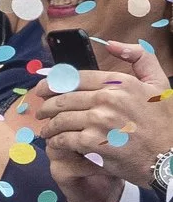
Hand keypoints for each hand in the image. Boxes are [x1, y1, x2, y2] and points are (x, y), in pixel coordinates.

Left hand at [34, 41, 172, 188]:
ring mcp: (98, 120)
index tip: (43, 90)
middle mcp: (107, 99)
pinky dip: (55, 141)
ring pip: (60, 119)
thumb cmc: (164, 122)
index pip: (75, 78)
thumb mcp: (159, 83)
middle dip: (46, 106)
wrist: (168, 157)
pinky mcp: (92, 142)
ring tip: (46, 130)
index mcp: (120, 83)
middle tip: (40, 112)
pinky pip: (62, 139)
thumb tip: (111, 44)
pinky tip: (55, 143)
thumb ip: (140, 57)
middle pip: (63, 98)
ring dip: (48, 125)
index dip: (54, 84)